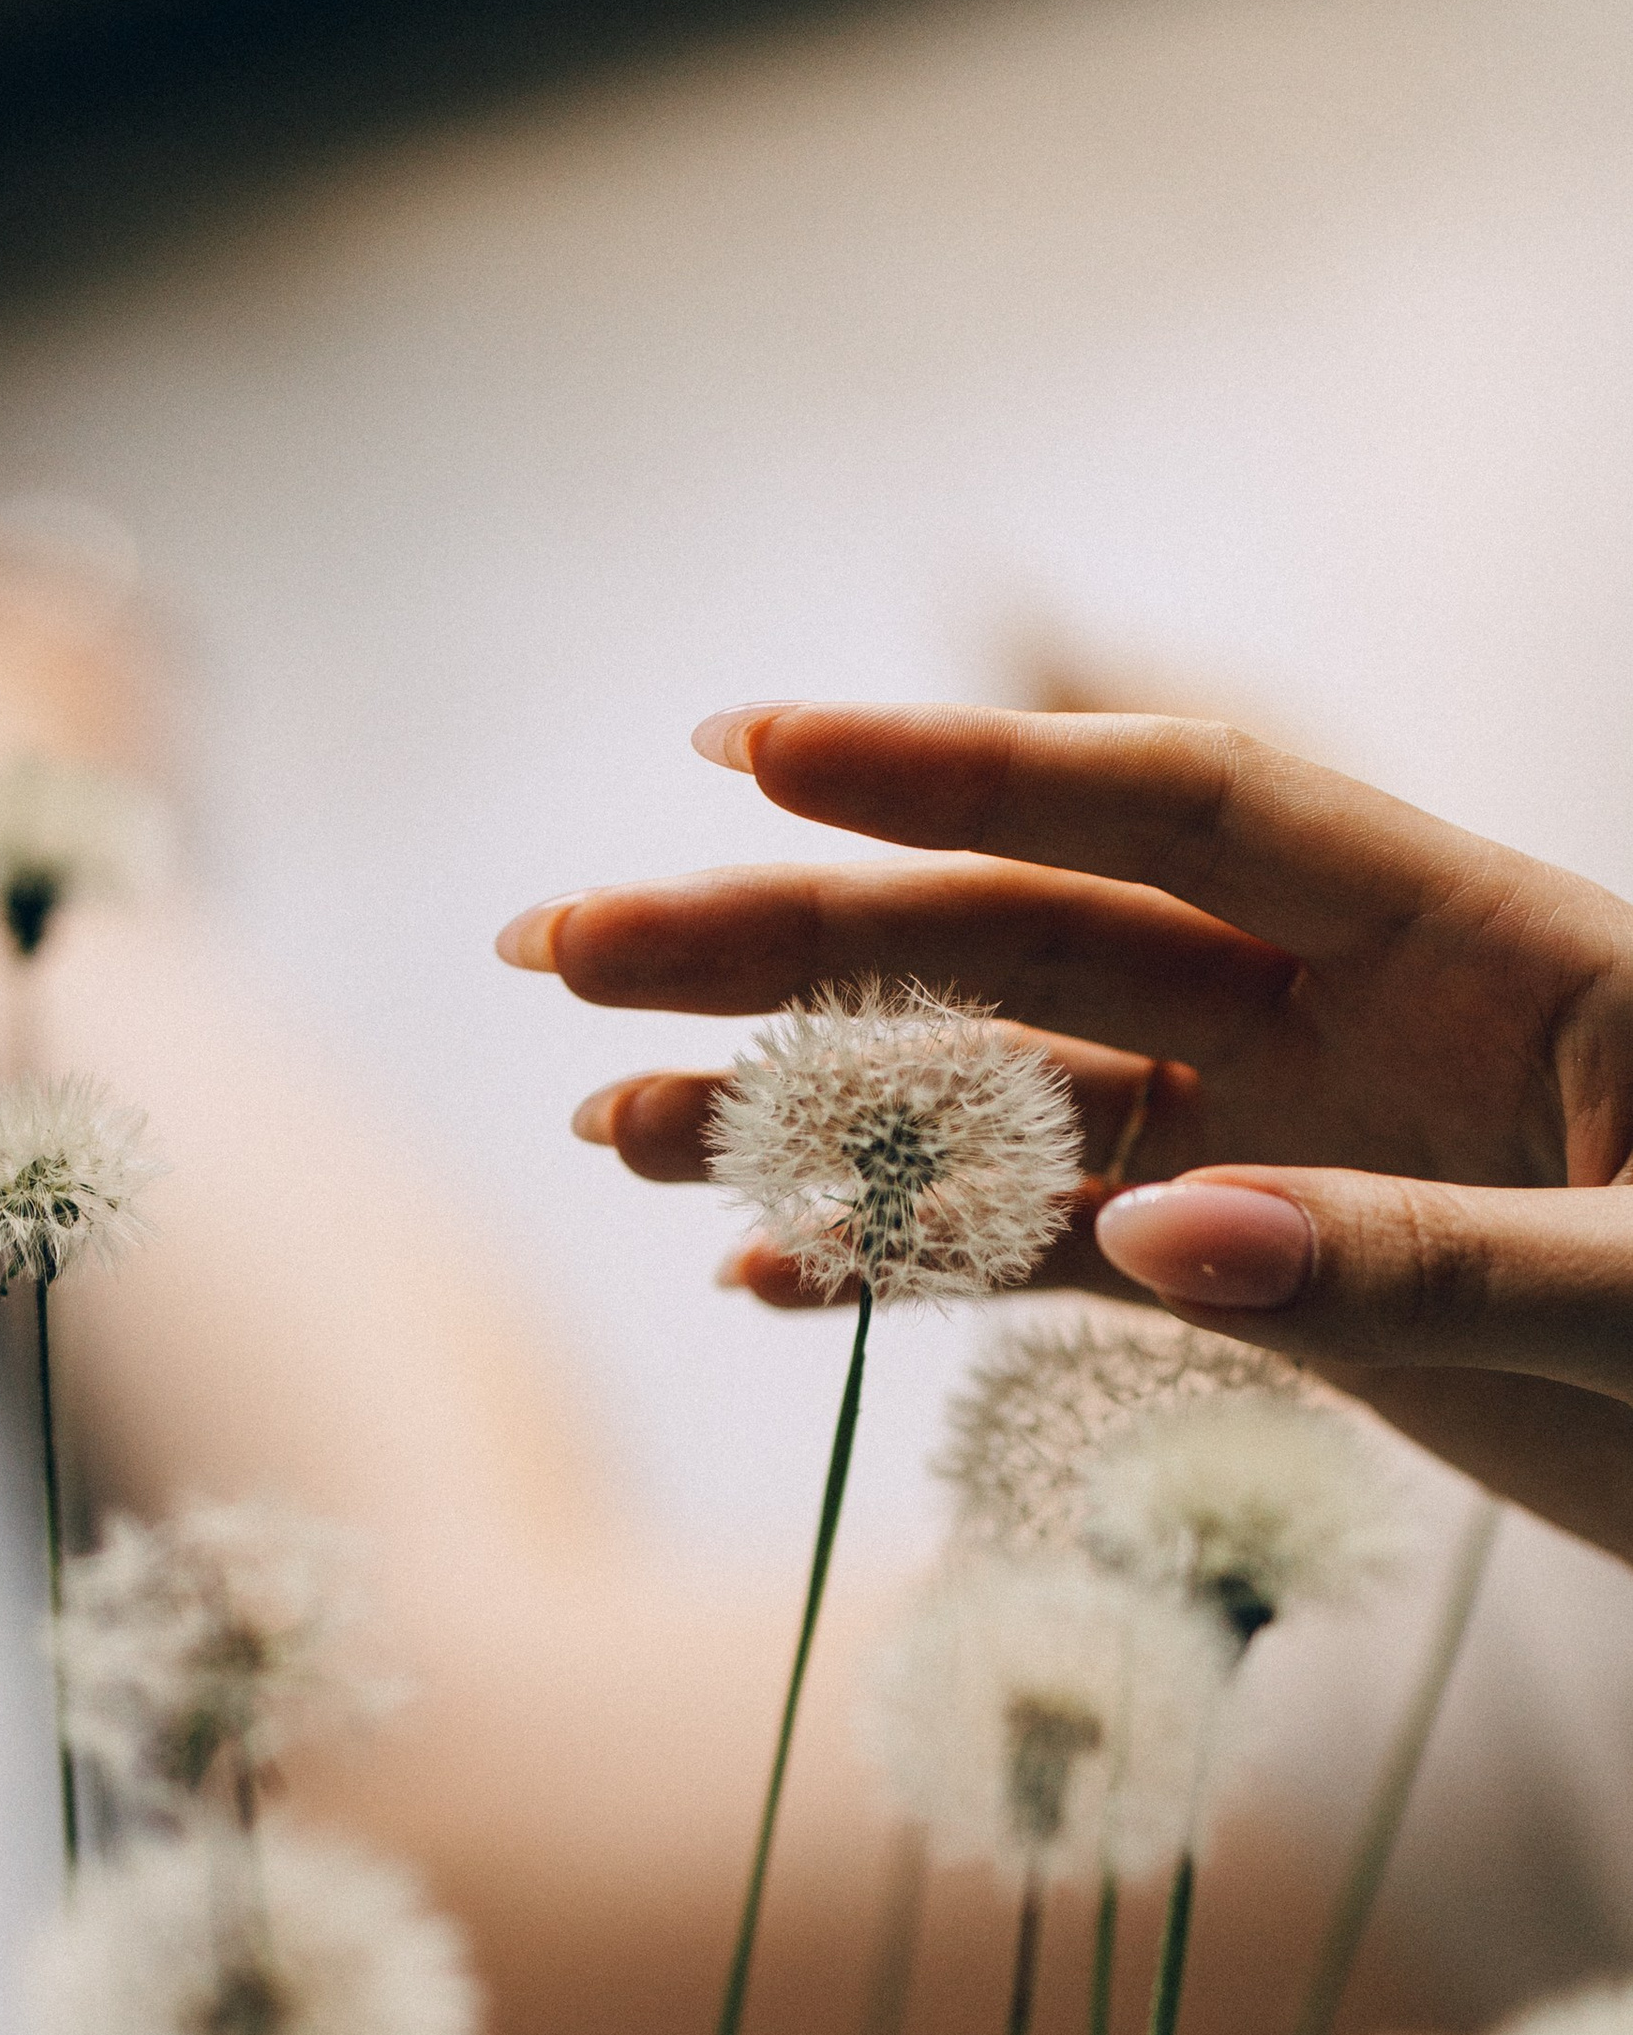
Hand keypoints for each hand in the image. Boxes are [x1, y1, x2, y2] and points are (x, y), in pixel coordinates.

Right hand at [498, 703, 1632, 1561]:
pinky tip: (767, 1281)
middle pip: (1025, 943)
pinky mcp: (1278, 1282)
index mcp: (1472, 941)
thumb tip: (1161, 1236)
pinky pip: (1059, 1257)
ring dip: (811, 1117)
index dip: (959, 775)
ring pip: (1007, 1103)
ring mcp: (1299, 1149)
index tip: (750, 752)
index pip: (1172, 811)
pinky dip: (917, 1267)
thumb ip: (1428, 1263)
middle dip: (790, 940)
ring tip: (609, 1139)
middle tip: (563, 950)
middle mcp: (1352, 1020)